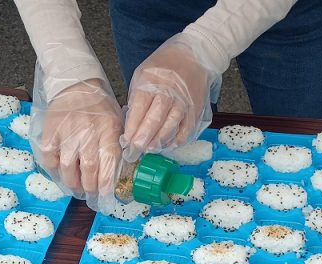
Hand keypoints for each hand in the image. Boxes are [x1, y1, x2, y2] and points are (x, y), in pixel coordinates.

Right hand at [30, 78, 122, 211]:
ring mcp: (67, 133)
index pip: (108, 163)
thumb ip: (118, 145)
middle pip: (88, 169)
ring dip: (72, 183)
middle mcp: (88, 133)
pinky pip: (49, 158)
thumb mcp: (117, 122)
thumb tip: (119, 173)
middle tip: (90, 194)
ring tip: (76, 187)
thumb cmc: (100, 107)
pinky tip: (60, 173)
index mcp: (108, 130)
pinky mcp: (50, 132)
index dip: (105, 184)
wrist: (76, 85)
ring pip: (67, 168)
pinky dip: (54, 170)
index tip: (105, 196)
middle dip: (89, 187)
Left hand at [123, 34, 219, 155]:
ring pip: (171, 126)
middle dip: (143, 139)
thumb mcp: (142, 74)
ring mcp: (184, 101)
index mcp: (151, 82)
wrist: (194, 55)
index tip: (126, 142)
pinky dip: (177, 140)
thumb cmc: (164, 66)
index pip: (139, 108)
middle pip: (155, 119)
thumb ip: (136, 98)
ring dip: (159, 141)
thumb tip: (130, 124)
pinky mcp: (196, 108)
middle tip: (135, 152)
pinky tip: (168, 144)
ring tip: (150, 149)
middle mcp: (168, 92)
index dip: (132, 128)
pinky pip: (187, 128)